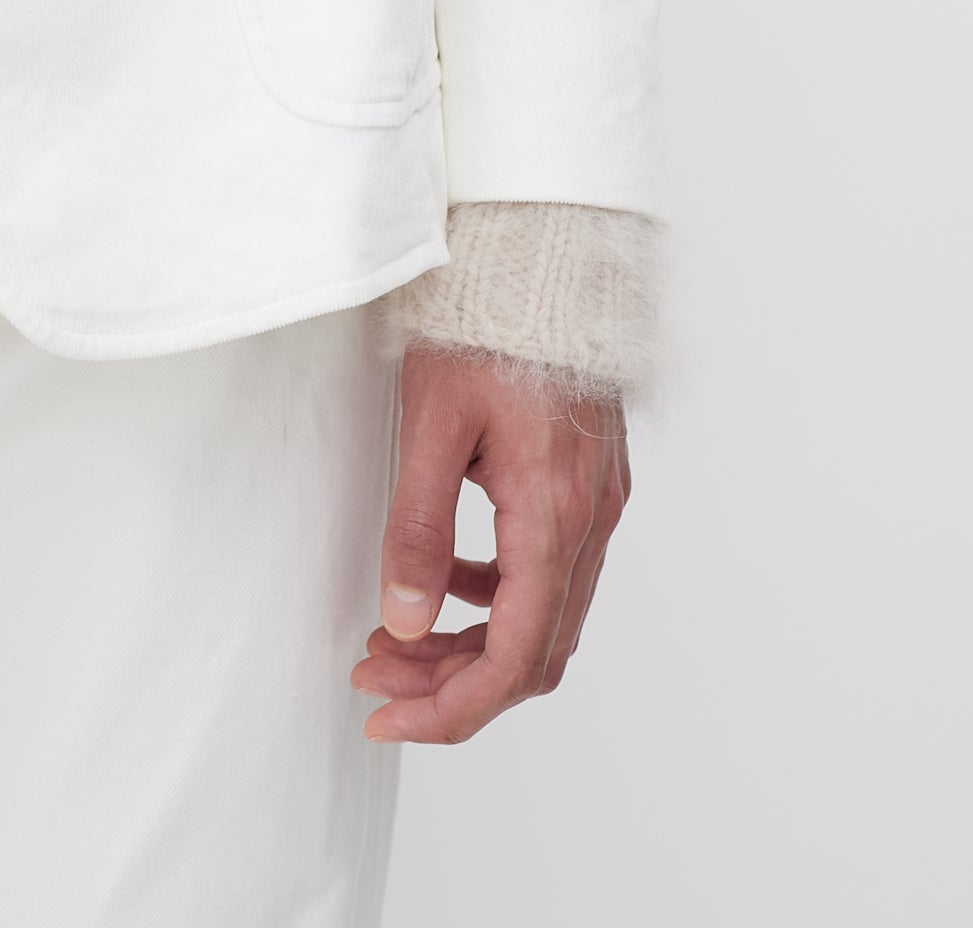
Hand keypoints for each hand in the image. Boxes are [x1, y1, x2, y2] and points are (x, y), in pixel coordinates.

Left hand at [351, 345, 629, 743]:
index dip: (452, 708)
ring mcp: (598, 504)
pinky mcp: (590, 485)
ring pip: (542, 617)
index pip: (513, 658)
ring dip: (471, 645)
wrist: (540, 254)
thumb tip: (404, 623)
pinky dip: (494, 597)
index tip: (387, 719)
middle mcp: (590, 522)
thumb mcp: (431, 421)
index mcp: (553, 515)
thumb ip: (418, 527)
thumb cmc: (482, 322)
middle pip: (532, 652)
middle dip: (452, 684)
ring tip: (392, 640)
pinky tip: (441, 580)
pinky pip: (549, 572)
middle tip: (375, 681)